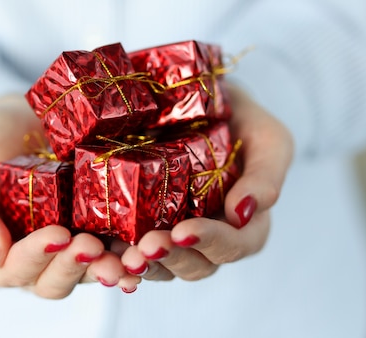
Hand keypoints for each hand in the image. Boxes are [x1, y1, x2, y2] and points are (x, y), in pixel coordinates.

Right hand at [0, 94, 140, 297]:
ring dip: (104, 268)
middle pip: (51, 281)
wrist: (22, 116)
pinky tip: (142, 250)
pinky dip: (126, 253)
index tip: (55, 234)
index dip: (32, 258)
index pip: (10, 271)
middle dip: (72, 267)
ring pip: (85, 272)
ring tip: (123, 257)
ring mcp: (67, 247)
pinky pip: (112, 249)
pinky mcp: (96, 229)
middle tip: (91, 244)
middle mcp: (32, 259)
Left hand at [117, 85, 293, 280]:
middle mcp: (208, 237)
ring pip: (159, 265)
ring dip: (139, 265)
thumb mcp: (268, 139)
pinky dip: (113, 255)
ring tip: (117, 258)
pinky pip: (128, 249)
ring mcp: (173, 233)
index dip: (210, 243)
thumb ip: (266, 175)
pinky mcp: (140, 224)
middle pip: (193, 265)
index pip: (233, 245)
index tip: (182, 231)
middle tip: (144, 248)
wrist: (202, 99)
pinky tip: (96, 251)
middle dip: (169, 258)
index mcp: (243, 225)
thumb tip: (243, 213)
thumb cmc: (242, 120)